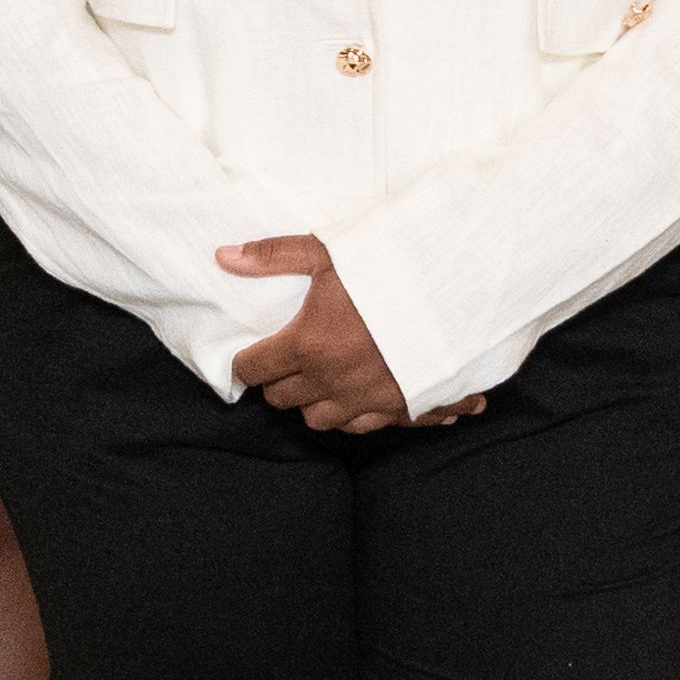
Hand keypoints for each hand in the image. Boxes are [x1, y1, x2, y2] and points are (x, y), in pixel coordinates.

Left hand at [217, 236, 471, 435]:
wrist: (455, 292)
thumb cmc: (389, 269)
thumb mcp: (328, 252)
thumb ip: (274, 256)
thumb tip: (224, 256)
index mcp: (307, 345)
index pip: (254, 369)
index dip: (245, 363)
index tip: (249, 355)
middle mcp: (330, 380)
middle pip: (281, 399)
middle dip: (276, 382)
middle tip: (283, 361)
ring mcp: (364, 399)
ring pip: (317, 420)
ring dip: (311, 401)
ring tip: (317, 377)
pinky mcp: (396, 408)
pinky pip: (359, 427)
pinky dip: (349, 415)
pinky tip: (353, 392)